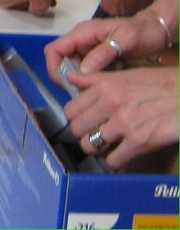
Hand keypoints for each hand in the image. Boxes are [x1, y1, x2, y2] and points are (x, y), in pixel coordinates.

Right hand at [46, 8, 175, 77]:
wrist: (157, 29)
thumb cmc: (142, 31)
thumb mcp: (125, 40)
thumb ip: (103, 53)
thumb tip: (82, 71)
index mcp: (83, 33)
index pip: (54, 49)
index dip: (53, 67)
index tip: (66, 84)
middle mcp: (81, 40)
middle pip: (61, 60)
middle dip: (68, 77)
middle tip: (83, 91)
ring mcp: (88, 48)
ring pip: (73, 67)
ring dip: (81, 79)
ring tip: (96, 89)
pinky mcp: (97, 56)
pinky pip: (86, 69)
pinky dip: (92, 78)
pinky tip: (106, 82)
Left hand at [63, 66, 177, 169]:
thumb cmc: (165, 84)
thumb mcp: (129, 74)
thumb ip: (97, 79)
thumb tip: (71, 79)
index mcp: (106, 86)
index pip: (72, 109)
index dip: (76, 118)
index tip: (82, 121)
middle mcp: (111, 103)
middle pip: (78, 128)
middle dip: (83, 134)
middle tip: (93, 136)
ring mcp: (124, 123)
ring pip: (91, 145)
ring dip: (97, 149)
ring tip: (105, 147)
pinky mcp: (140, 141)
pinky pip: (114, 159)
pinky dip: (115, 161)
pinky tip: (121, 156)